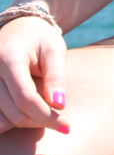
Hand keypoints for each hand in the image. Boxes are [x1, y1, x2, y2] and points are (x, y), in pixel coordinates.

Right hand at [0, 17, 69, 133]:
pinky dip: (11, 120)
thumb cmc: (41, 38)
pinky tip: (28, 111)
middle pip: (14, 113)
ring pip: (2, 121)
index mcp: (9, 58)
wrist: (19, 28)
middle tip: (60, 120)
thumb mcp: (55, 50)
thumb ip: (56, 77)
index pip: (26, 98)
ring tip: (43, 111)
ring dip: (25, 122)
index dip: (47, 116)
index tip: (66, 126)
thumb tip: (58, 106)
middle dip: (39, 121)